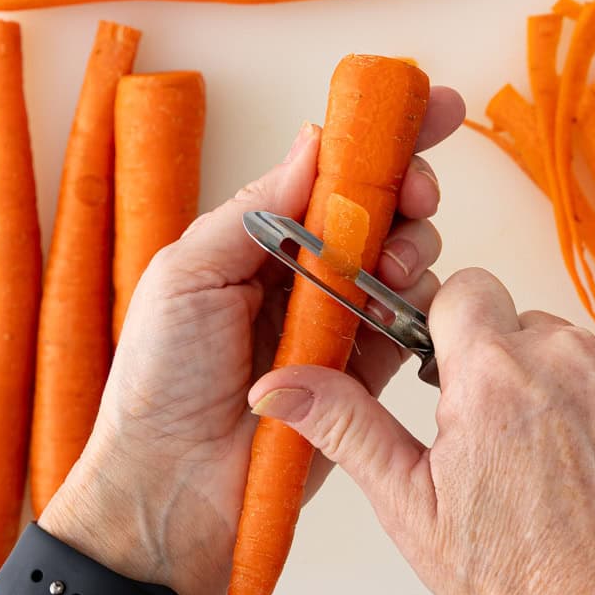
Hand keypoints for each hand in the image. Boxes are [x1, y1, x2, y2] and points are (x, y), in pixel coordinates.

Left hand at [42, 88, 464, 594]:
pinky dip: (416, 303)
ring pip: (405, 257)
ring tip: (391, 263)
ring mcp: (341, 318)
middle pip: (380, 207)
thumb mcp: (187, 273)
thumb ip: (256, 209)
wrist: (171, 488)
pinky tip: (396, 306)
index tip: (434, 106)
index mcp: (262, 237)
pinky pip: (411, 321)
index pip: (332, 171)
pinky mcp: (367, 368)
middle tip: (416, 193)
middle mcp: (308, 270)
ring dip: (412, 244)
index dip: (384, 136)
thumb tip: (314, 141)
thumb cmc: (160, 378)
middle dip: (409, 187)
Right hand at [246, 267, 594, 594]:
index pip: (466, 288)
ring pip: (578, 354)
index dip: (451, 329)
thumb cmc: (512, 590)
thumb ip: (346, 425)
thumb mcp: (410, 508)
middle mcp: (571, 361)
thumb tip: (278, 384)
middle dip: (505, 366)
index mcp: (495, 374)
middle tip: (500, 443)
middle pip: (523, 324)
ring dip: (561, 391)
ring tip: (554, 470)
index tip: (451, 375)